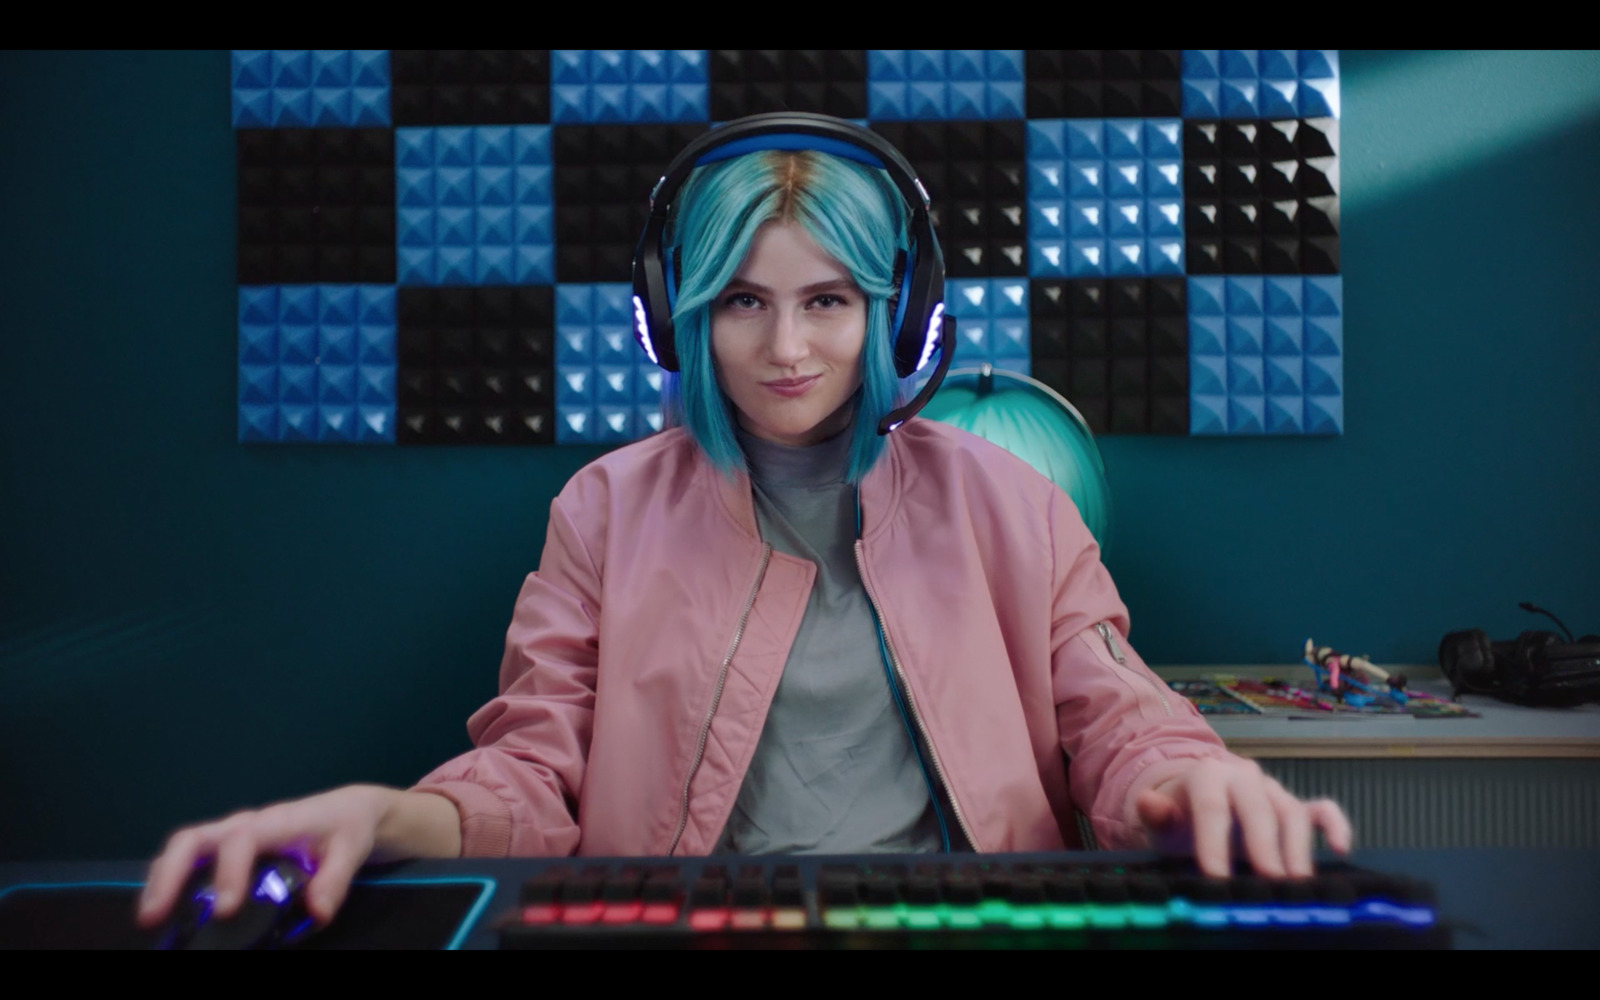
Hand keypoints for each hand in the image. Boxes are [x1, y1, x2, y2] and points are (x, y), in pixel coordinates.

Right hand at [137, 784, 425, 928]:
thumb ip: (335, 879)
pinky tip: (166, 911)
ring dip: (161, 879)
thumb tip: (317, 913)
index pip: (242, 841)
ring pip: (184, 847)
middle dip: (169, 874)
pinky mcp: (227, 848)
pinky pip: (191, 859)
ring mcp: (231, 835)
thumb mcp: (352, 850)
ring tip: (149, 916)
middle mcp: (245, 825)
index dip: (228, 873)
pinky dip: (172, 880)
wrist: (347, 811)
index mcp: (275, 823)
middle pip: (193, 839)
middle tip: (153, 914)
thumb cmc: (347, 828)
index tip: (224, 911)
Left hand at [1134, 756, 1352, 877]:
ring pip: (1291, 812)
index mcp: (1208, 775)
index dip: (1214, 841)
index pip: (1212, 807)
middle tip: (1270, 880)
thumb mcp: (1161, 816)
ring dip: (1297, 847)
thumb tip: (1148, 803)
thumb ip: (1155, 813)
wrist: (1194, 798)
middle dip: (1264, 845)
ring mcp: (1273, 790)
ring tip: (1296, 882)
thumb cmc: (1179, 813)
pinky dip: (1335, 826)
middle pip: (1258, 807)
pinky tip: (1339, 850)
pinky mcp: (1295, 805)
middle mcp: (1245, 776)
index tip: (1216, 876)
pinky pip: (1321, 810)